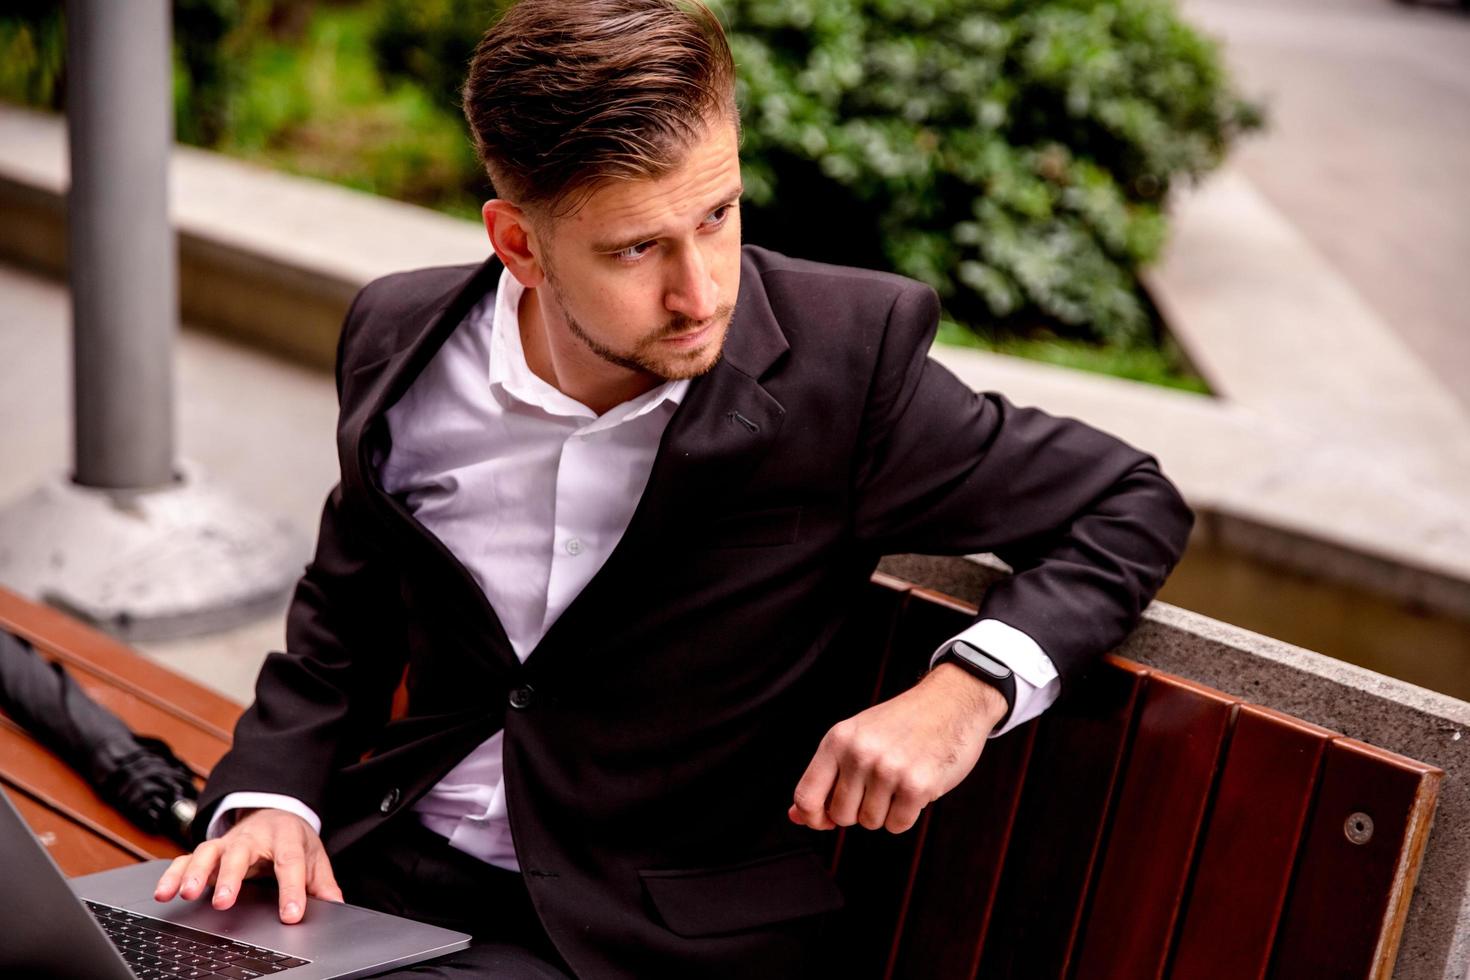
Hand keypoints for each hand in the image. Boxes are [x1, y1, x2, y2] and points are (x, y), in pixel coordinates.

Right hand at [152, 808, 343, 923]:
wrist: (276, 812)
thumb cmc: (293, 840)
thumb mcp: (314, 857)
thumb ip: (323, 883)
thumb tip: (338, 906)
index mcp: (286, 837)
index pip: (290, 863)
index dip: (291, 890)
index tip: (291, 915)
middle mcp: (253, 837)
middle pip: (241, 853)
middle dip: (231, 878)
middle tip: (224, 903)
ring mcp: (228, 842)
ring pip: (209, 852)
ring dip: (196, 873)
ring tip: (188, 895)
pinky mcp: (209, 850)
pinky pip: (187, 858)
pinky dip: (174, 873)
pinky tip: (165, 892)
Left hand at [788, 663, 1007, 833]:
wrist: (952, 701)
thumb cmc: (901, 723)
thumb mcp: (855, 737)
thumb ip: (826, 775)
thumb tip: (796, 816)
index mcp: (838, 739)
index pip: (806, 795)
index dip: (813, 817)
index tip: (825, 819)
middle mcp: (859, 754)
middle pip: (841, 815)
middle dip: (858, 810)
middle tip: (878, 786)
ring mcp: (888, 770)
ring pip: (870, 822)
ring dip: (885, 811)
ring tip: (898, 781)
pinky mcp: (917, 785)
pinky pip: (898, 825)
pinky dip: (906, 815)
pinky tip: (915, 787)